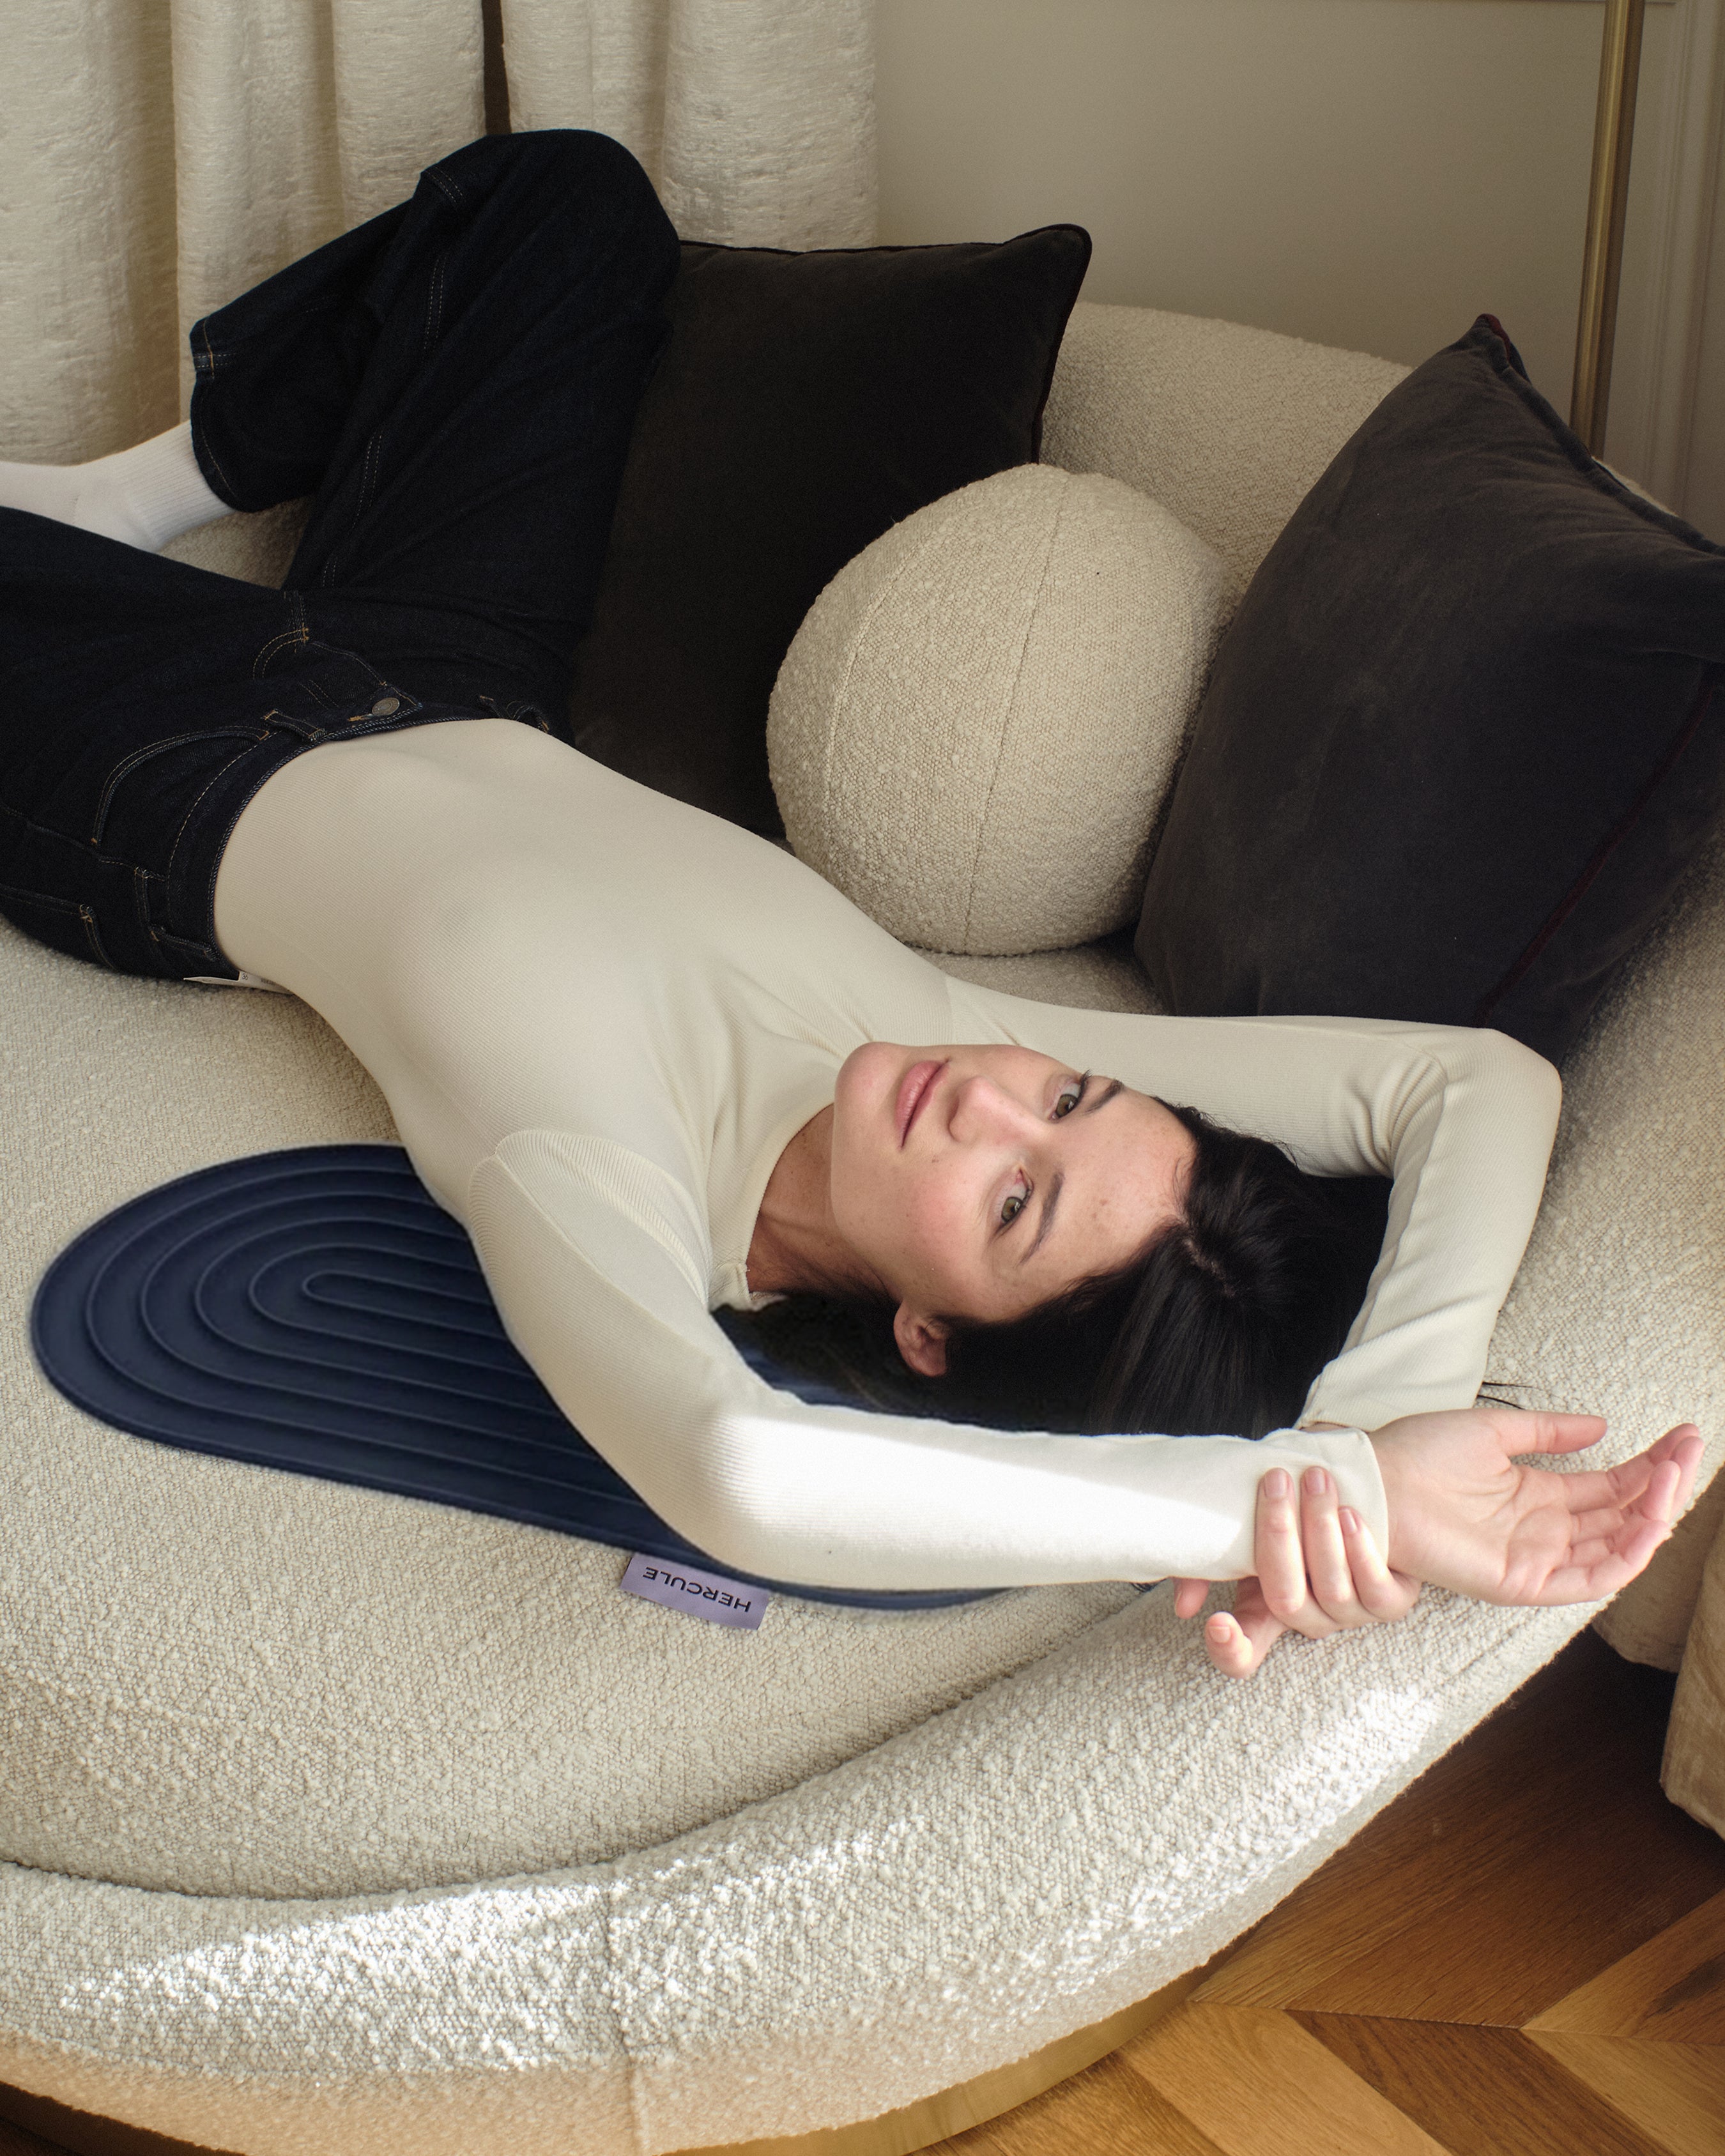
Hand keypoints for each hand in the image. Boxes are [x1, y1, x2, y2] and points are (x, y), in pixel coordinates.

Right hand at [1172, 1461, 1419, 1678]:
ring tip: (1316, 1480)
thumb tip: (1186, 1606)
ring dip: (1321, 1529)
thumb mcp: (1246, 1527)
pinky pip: (1376, 1592)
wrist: (1363, 1490)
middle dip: (1279, 1535)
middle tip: (1275, 1482)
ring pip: (1332, 1591)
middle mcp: (1309, 1618)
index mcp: (1266, 1610)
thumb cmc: (1294, 1508)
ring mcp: (1351, 1614)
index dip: (1230, 1649)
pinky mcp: (1391, 1603)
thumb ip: (1208, 1561)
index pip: (1243, 1655)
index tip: (1215, 1622)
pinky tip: (1351, 1514)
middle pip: (1286, 1601)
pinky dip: (1360, 1551)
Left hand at [1370, 1410, 1702, 1602]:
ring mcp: (1537, 1558)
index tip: (1683, 1436)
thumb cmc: (1417, 1454)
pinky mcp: (1524, 1582)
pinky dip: (1626, 1554)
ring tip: (1676, 1473)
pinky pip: (1590, 1579)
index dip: (1650, 1464)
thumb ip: (1547, 1431)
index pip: (1611, 1487)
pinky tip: (1650, 1520)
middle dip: (1664, 1483)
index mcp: (1538, 1496)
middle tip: (1692, 1448)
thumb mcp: (1492, 1431)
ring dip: (1653, 1512)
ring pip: (1617, 1547)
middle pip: (1623, 1515)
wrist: (1375, 1479)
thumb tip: (1600, 1425)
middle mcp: (1544, 1530)